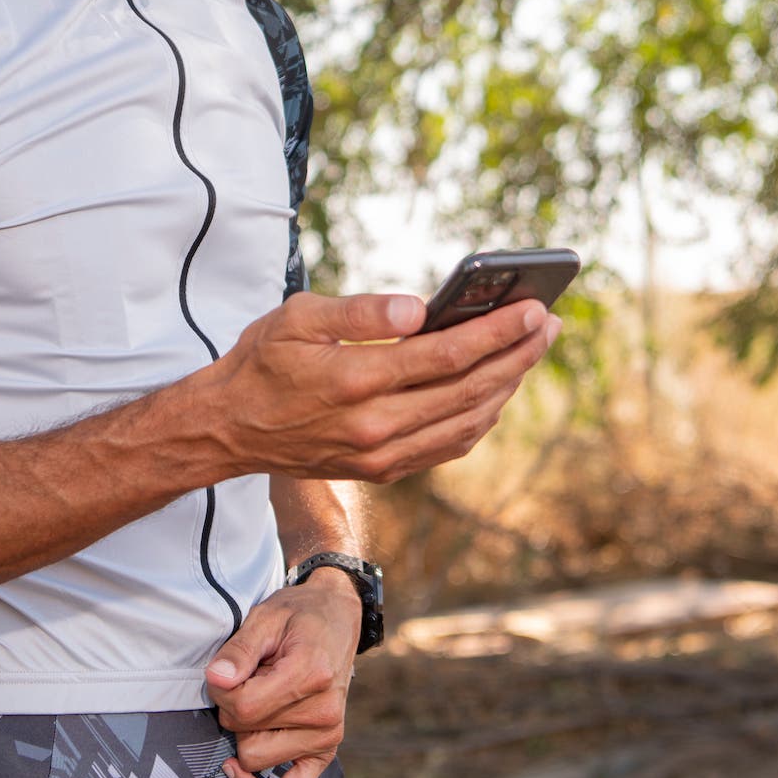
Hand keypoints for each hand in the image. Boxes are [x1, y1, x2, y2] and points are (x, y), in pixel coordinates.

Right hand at [203, 291, 559, 481]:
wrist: (229, 429)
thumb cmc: (263, 361)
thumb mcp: (297, 317)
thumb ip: (360, 311)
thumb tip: (419, 308)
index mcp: (356, 381)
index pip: (445, 356)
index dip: (496, 332)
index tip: (533, 309)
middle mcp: (375, 426)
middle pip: (468, 390)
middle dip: (516, 355)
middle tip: (548, 324)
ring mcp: (381, 454)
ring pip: (466, 422)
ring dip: (507, 387)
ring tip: (530, 351)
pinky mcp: (382, 469)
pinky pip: (448, 445)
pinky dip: (480, 418)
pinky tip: (495, 389)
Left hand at [204, 569, 363, 777]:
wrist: (337, 619)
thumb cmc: (300, 616)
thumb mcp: (266, 618)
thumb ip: (239, 650)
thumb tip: (216, 680)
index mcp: (310, 674)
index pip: (242, 706)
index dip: (221, 689)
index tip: (226, 670)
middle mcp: (324, 712)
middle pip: (245, 734)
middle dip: (233, 708)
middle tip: (250, 679)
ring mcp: (328, 735)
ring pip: (255, 759)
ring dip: (247, 732)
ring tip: (264, 698)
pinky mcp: (326, 751)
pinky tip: (240, 772)